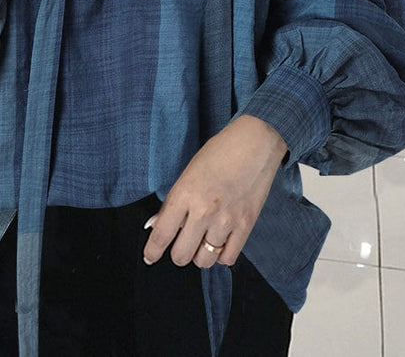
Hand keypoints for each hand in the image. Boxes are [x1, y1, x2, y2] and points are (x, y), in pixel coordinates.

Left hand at [142, 115, 287, 268]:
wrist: (255, 143)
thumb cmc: (220, 152)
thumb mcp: (189, 172)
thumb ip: (175, 201)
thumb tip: (159, 224)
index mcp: (185, 193)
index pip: (161, 234)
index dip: (152, 251)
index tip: (150, 257)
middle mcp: (203, 210)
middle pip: (181, 255)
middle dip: (177, 252)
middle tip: (181, 242)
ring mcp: (226, 220)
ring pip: (204, 261)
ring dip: (200, 254)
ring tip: (203, 239)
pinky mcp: (246, 225)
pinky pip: (228, 258)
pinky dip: (221, 254)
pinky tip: (220, 241)